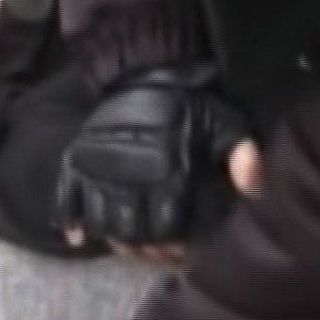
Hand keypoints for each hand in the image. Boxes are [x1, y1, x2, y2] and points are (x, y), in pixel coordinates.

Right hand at [55, 64, 250, 259]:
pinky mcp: (77, 162)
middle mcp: (129, 174)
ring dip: (117, 239)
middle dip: (147, 246)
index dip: (176, 243)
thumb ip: (243, 156)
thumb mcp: (227, 123)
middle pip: (133, 232)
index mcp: (168, 169)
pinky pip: (66, 200)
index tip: (183, 244)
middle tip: (158, 248)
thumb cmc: (190, 104)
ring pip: (103, 223)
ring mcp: (99, 169)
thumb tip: (253, 191)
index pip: (167, 228)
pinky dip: (71, 222)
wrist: (145, 71)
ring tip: (133, 243)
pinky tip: (78, 238)